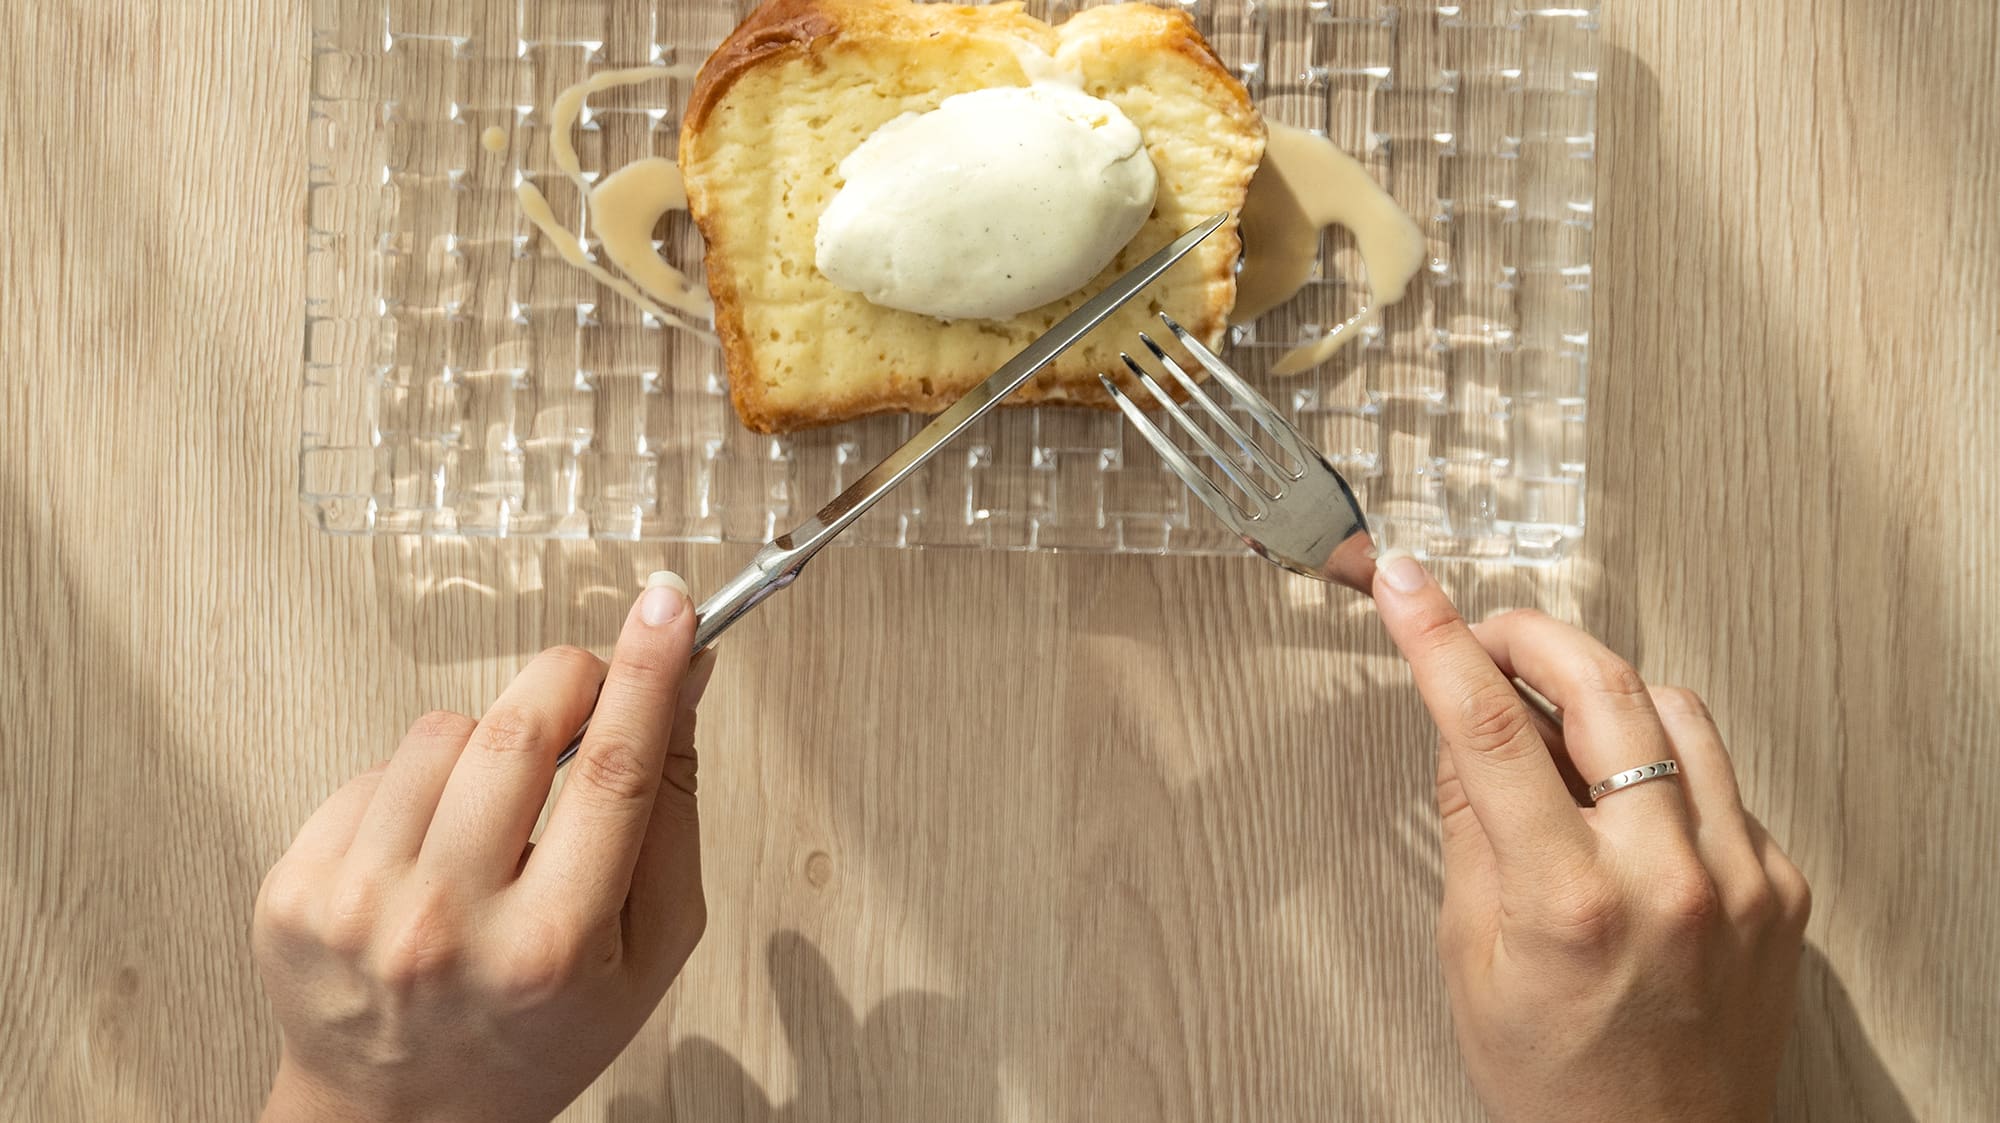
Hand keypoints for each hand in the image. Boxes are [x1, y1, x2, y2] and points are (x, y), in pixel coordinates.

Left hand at [253, 574, 713, 1122]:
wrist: (402, 1117)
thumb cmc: (539, 1032)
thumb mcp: (650, 951)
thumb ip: (670, 817)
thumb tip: (680, 691)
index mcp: (552, 946)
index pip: (615, 771)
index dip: (648, 673)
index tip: (669, 609)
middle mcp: (447, 925)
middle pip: (519, 731)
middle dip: (570, 677)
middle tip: (593, 683)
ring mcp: (358, 906)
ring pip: (440, 732)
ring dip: (488, 743)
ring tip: (496, 814)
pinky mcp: (295, 888)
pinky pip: (374, 770)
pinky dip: (416, 785)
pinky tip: (431, 847)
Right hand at [1371, 552, 1809, 1122]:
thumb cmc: (1558, 1082)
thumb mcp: (1472, 958)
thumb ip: (1471, 828)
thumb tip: (1461, 727)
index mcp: (1571, 902)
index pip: (1493, 729)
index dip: (1439, 639)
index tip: (1408, 585)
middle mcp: (1669, 879)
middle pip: (1604, 687)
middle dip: (1534, 635)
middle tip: (1490, 632)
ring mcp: (1741, 878)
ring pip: (1676, 710)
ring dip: (1606, 687)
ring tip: (1556, 717)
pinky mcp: (1781, 886)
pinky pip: (1721, 774)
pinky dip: (1663, 758)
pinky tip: (1624, 794)